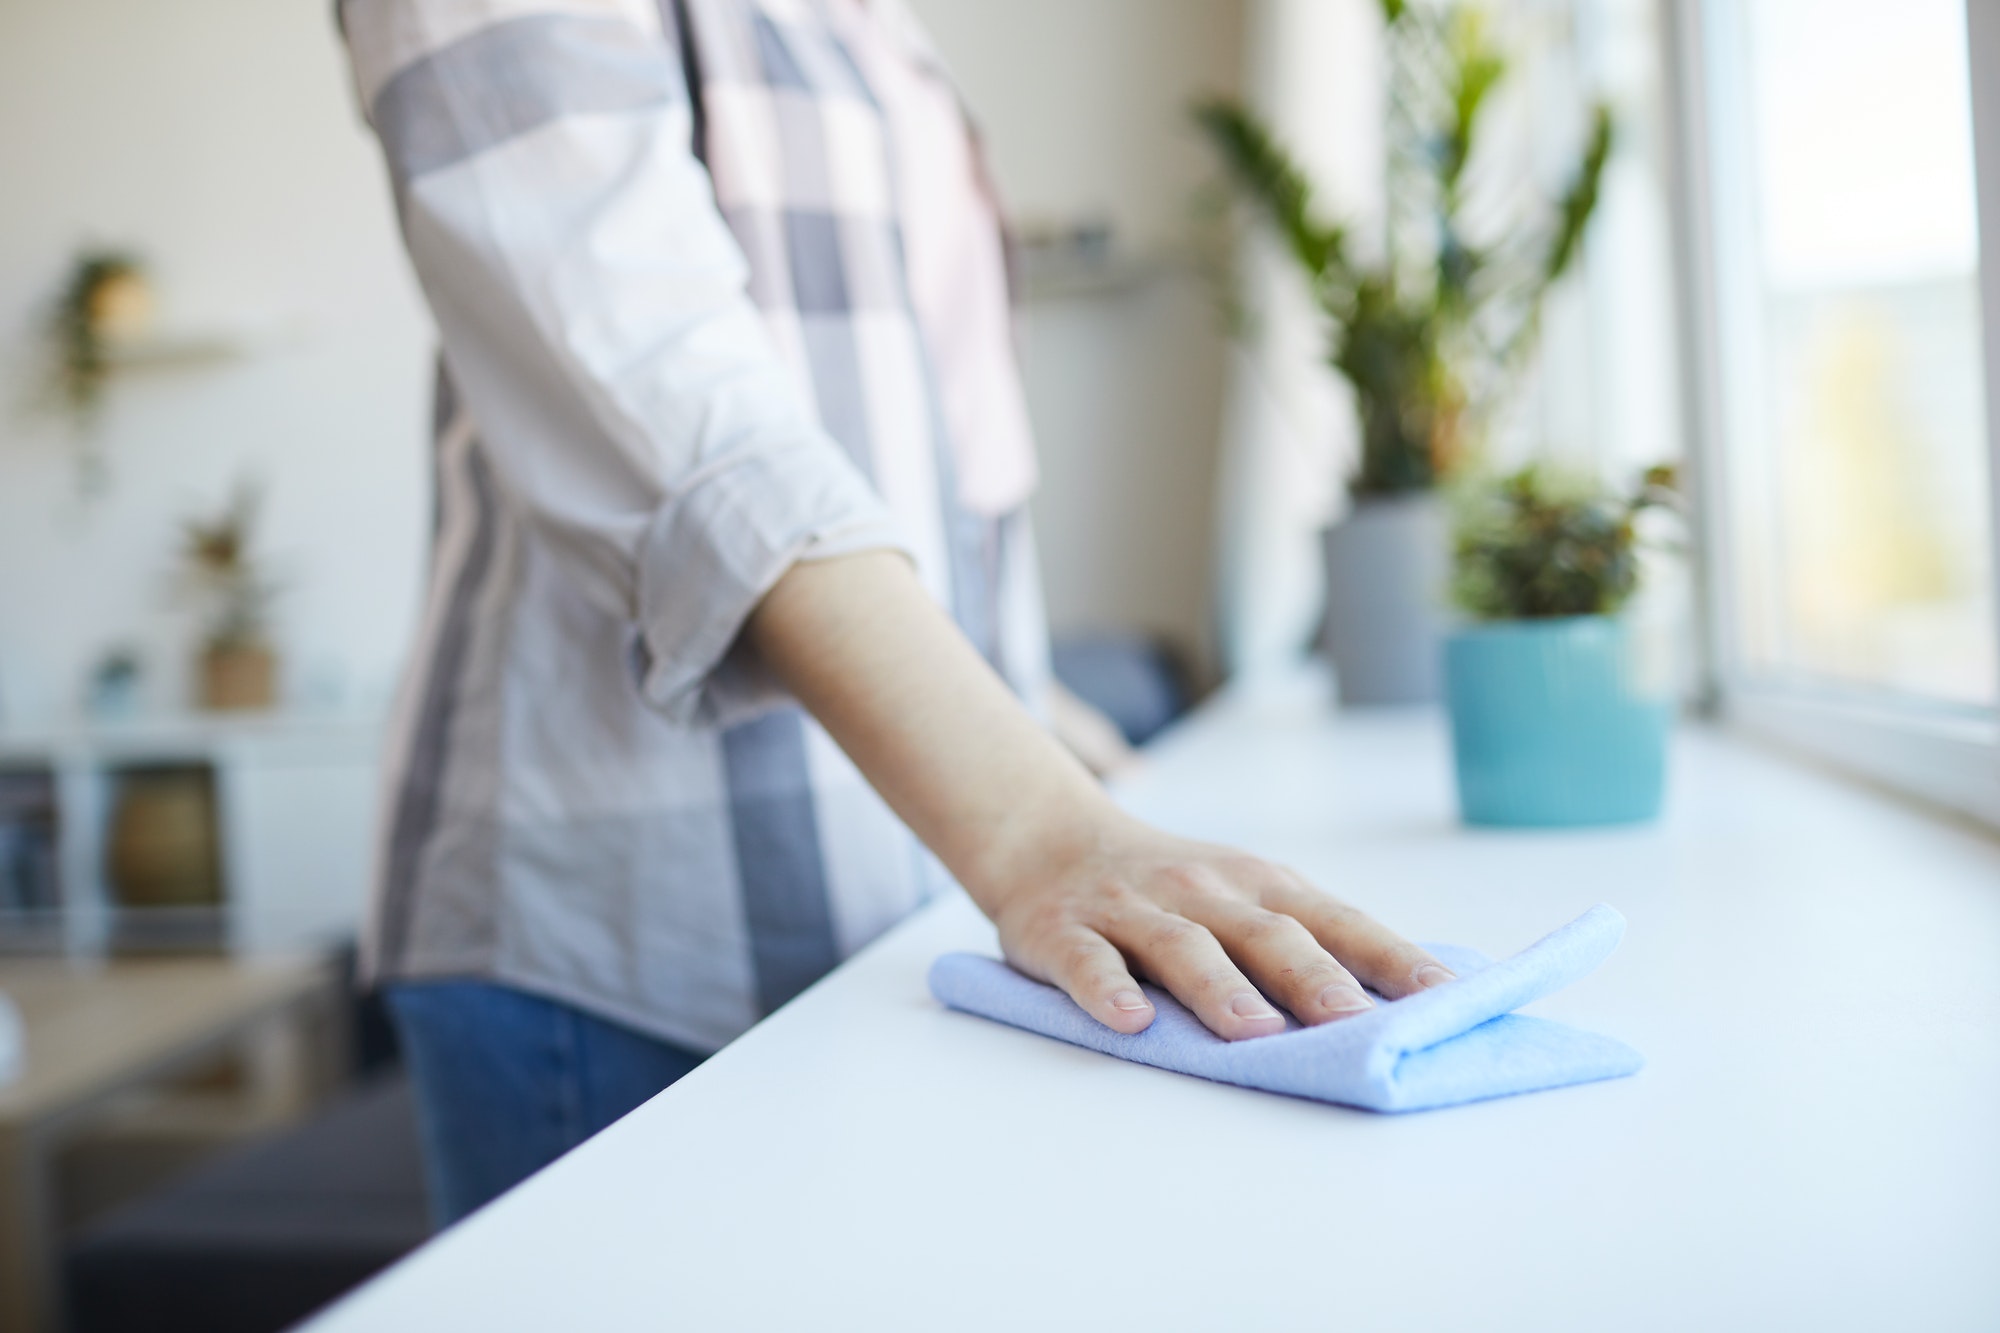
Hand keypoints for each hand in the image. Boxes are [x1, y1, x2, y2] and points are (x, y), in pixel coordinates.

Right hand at [980, 814, 1456, 1039]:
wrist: (1048, 839)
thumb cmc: (1170, 890)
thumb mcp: (1243, 898)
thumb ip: (1307, 944)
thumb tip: (1406, 1009)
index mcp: (1262, 887)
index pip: (1339, 922)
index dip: (1390, 959)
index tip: (1443, 999)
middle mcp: (1205, 893)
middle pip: (1268, 935)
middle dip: (1314, 978)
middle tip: (1353, 1023)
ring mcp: (1133, 909)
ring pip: (1183, 947)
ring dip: (1221, 988)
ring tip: (1255, 1032)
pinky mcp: (1065, 932)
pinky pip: (1087, 961)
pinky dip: (1106, 989)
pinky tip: (1129, 1019)